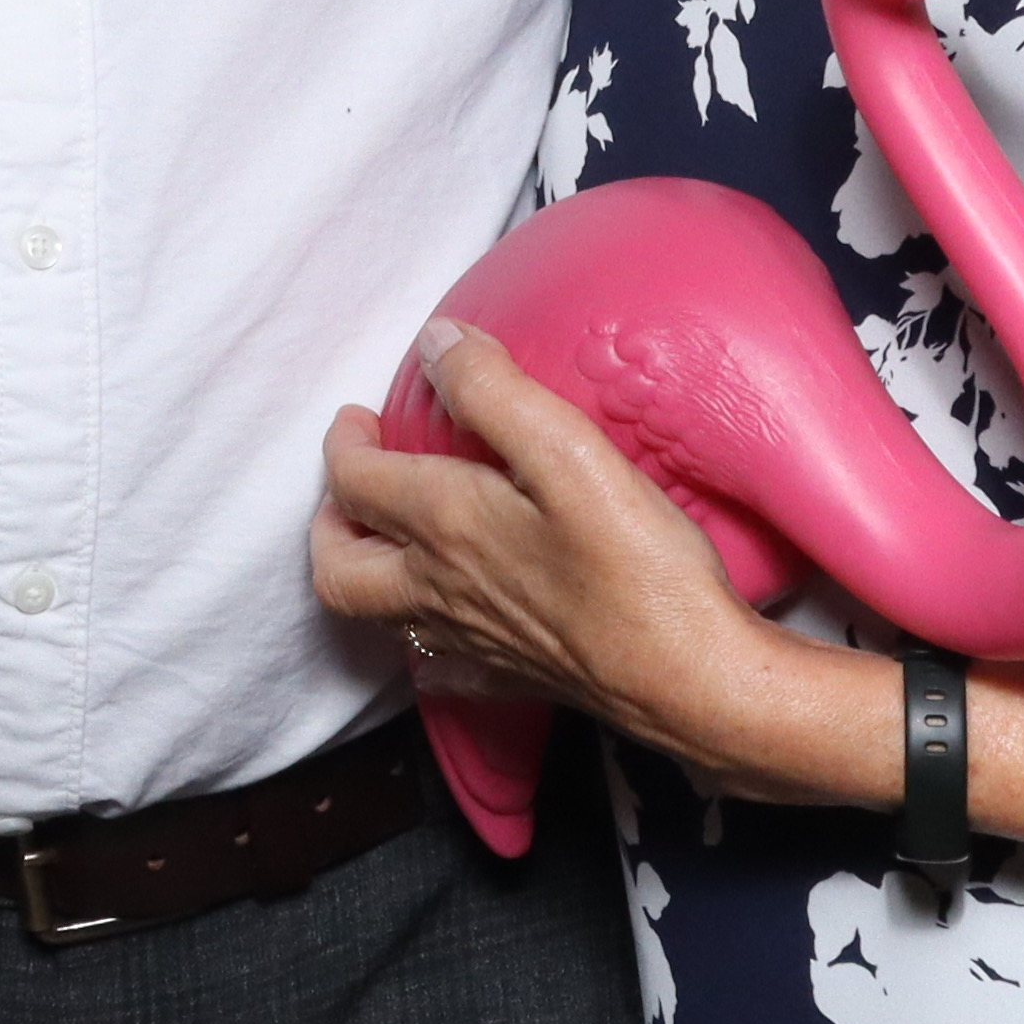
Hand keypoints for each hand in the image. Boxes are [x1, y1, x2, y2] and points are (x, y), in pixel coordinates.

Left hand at [309, 322, 838, 799]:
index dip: (345, 441)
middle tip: (354, 485)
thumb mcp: (568, 450)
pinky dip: (427, 641)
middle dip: (331, 520)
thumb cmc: (637, 565)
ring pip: (383, 617)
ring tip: (392, 538)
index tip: (361, 415)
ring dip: (368, 572)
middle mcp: (440, 589)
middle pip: (339, 567)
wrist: (693, 679)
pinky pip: (443, 666)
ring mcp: (474, 642)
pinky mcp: (515, 679)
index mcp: (444, 525)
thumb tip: (436, 345)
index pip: (354, 481)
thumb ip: (492, 391)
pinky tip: (449, 626)